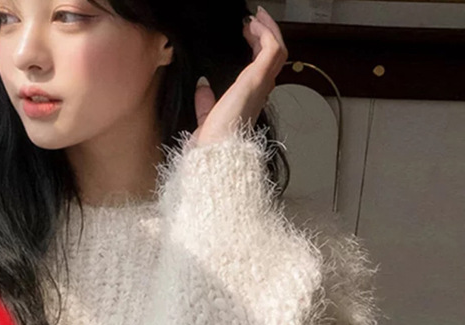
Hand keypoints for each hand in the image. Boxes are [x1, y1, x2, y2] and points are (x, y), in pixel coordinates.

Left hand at [191, 6, 287, 146]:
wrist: (216, 151)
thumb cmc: (213, 142)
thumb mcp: (206, 116)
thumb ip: (205, 101)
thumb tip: (202, 85)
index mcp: (250, 99)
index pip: (262, 67)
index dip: (257, 47)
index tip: (246, 33)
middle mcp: (260, 91)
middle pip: (274, 56)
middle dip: (266, 34)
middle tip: (255, 20)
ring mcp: (261, 84)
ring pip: (277, 49)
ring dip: (268, 30)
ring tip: (256, 17)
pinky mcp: (257, 79)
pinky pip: (271, 48)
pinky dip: (265, 33)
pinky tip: (253, 24)